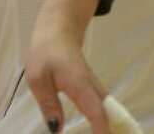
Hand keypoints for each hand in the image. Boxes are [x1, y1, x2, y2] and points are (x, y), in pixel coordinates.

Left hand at [25, 0, 109, 133]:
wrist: (58, 30)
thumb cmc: (45, 52)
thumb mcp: (38, 78)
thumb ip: (49, 105)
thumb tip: (57, 130)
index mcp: (80, 86)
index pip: (97, 112)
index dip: (102, 131)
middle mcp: (94, 88)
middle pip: (111, 115)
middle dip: (115, 131)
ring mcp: (96, 88)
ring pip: (111, 111)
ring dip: (113, 127)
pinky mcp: (94, 89)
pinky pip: (105, 108)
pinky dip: (108, 121)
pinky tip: (105, 132)